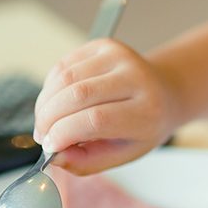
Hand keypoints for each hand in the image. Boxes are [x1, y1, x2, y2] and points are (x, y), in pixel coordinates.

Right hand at [33, 38, 180, 173]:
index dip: (64, 133)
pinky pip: (64, 65)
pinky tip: (56, 102)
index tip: (49, 147)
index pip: (96, 119)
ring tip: (46, 121)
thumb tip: (54, 156)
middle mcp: (136, 78)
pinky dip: (51, 87)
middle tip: (41, 135)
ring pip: (65, 77)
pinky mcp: (104, 45)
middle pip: (77, 95)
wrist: (165, 93)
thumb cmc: (143, 127)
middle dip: (48, 118)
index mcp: (147, 111)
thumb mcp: (123, 153)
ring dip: (45, 103)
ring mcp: (120, 57)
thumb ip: (87, 161)